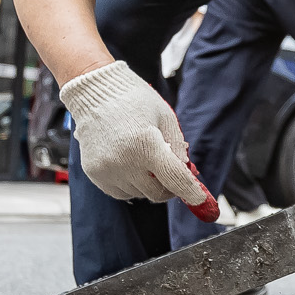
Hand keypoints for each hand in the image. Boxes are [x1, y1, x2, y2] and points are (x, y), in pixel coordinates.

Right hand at [59, 61, 217, 218]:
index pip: (175, 179)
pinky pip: (121, 193)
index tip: (199, 200)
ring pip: (139, 194)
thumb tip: (186, 174)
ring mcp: (108, 169)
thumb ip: (177, 147)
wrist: (95, 94)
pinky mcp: (95, 174)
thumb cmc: (133, 101)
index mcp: (147, 143)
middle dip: (169, 188)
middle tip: (171, 174)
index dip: (191, 192)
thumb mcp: (165, 117)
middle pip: (157, 193)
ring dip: (148, 185)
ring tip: (142, 158)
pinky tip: (128, 163)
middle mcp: (125, 160)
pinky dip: (130, 185)